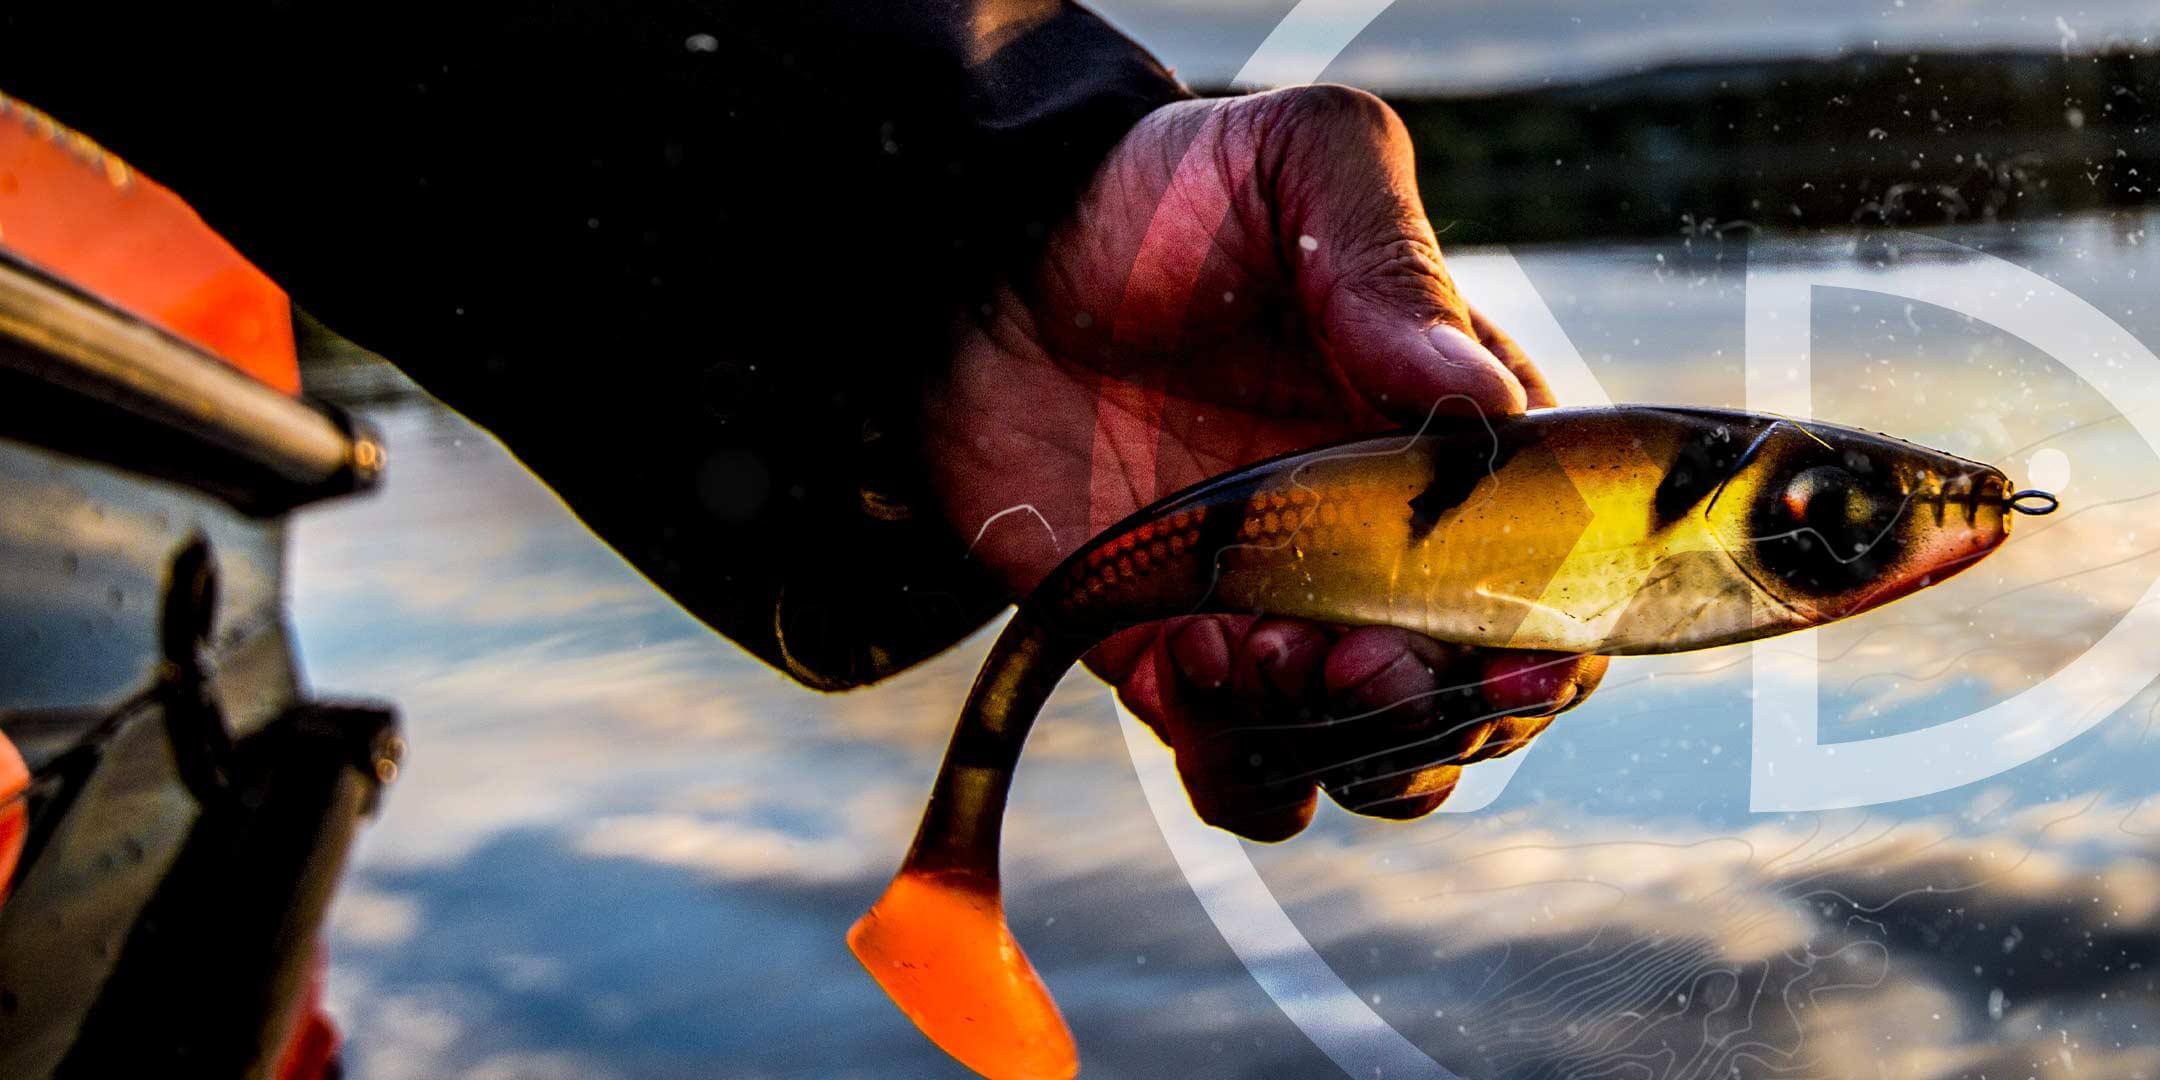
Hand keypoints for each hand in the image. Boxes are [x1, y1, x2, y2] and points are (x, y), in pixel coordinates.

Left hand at [923, 86, 1606, 839]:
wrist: (978, 259)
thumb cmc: (1159, 198)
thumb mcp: (1297, 166)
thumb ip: (1388, 266)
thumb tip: (1485, 402)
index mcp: (1452, 438)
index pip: (1555, 571)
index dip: (1546, 628)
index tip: (1501, 640)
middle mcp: (1383, 544)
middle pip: (1475, 693)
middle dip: (1433, 711)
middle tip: (1351, 660)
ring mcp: (1282, 610)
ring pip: (1368, 752)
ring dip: (1337, 748)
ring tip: (1247, 658)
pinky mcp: (1175, 658)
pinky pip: (1239, 768)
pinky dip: (1234, 767)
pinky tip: (1185, 674)